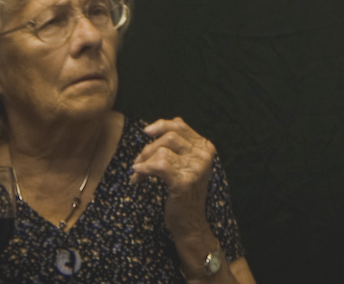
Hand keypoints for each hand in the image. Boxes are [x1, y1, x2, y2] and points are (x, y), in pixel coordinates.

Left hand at [131, 116, 216, 238]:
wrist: (190, 224)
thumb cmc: (185, 195)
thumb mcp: (189, 165)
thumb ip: (184, 144)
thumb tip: (175, 120)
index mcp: (206, 148)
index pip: (181, 127)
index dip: (161, 126)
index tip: (146, 132)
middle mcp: (203, 155)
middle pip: (169, 137)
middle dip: (148, 148)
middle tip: (138, 163)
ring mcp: (195, 168)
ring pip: (162, 151)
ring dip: (144, 162)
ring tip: (137, 175)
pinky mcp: (183, 182)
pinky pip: (159, 166)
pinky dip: (144, 169)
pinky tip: (137, 177)